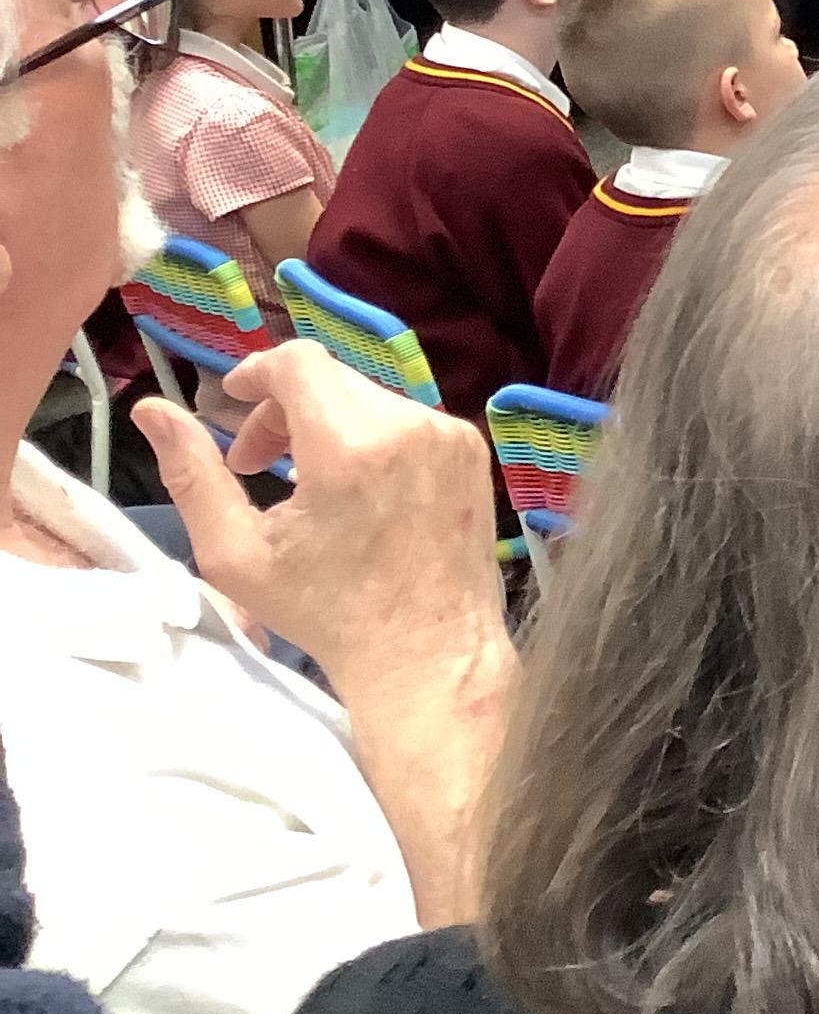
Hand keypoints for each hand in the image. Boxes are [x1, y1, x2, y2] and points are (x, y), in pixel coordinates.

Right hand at [132, 347, 502, 699]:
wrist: (426, 651)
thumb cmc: (326, 611)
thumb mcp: (236, 552)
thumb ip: (192, 473)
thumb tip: (151, 411)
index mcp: (351, 445)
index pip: (298, 362)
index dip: (255, 374)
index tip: (230, 407)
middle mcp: (410, 426)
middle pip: (330, 379)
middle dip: (283, 409)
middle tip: (256, 464)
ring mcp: (450, 437)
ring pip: (369, 397)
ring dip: (326, 424)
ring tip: (304, 483)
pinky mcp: (473, 452)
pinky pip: (408, 420)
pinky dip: (372, 438)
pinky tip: (356, 491)